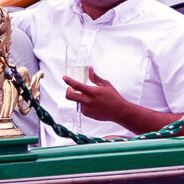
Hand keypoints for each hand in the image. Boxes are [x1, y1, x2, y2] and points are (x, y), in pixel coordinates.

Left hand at [61, 69, 176, 134]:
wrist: (119, 112)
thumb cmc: (113, 97)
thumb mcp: (106, 84)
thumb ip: (95, 77)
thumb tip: (89, 69)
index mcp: (92, 92)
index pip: (76, 85)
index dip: (68, 81)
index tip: (64, 78)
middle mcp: (88, 101)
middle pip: (69, 96)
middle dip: (67, 91)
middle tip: (71, 89)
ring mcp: (87, 109)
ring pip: (77, 102)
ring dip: (80, 98)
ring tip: (92, 98)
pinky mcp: (87, 115)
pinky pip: (82, 108)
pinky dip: (85, 105)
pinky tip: (94, 105)